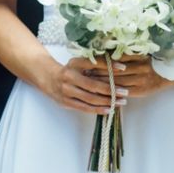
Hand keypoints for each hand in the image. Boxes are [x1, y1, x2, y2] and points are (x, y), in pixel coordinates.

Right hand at [41, 55, 170, 113]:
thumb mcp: (80, 63)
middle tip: (125, 92)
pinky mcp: (66, 102)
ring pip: (90, 98)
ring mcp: (66, 90)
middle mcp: (69, 76)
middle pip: (93, 85)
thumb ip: (96, 63)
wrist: (48, 78)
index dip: (109, 66)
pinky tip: (109, 110)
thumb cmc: (70, 70)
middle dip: (111, 89)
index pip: (94, 63)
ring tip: (121, 102)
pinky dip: (98, 109)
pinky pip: (84, 107)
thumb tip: (119, 66)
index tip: (124, 68)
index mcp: (74, 63)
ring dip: (107, 101)